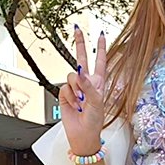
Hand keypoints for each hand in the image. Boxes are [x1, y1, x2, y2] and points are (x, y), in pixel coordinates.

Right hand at [59, 26, 107, 156]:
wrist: (82, 135)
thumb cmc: (94, 120)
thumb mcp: (96, 102)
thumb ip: (88, 85)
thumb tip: (79, 72)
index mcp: (98, 82)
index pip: (100, 61)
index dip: (100, 47)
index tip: (101, 34)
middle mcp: (86, 82)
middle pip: (82, 58)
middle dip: (80, 44)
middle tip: (77, 29)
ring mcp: (75, 88)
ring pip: (71, 77)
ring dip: (76, 90)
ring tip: (81, 102)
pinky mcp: (64, 95)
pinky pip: (64, 88)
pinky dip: (69, 97)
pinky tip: (74, 105)